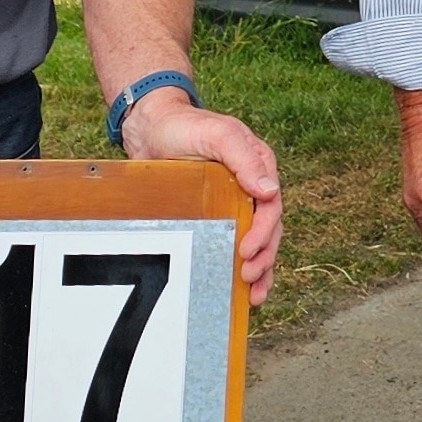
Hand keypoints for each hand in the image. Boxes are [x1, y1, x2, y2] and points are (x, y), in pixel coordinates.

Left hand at [122, 89, 283, 303]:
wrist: (150, 128)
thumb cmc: (184, 126)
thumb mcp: (217, 136)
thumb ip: (244, 159)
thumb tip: (270, 191)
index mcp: (259, 166)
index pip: (271, 206)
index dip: (264, 233)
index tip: (246, 251)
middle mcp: (250, 187)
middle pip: (268, 229)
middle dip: (263, 257)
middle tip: (247, 277)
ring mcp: (233, 202)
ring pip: (256, 241)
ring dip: (260, 269)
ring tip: (253, 295)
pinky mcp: (214, 214)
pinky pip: (231, 241)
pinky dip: (240, 265)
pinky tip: (240, 289)